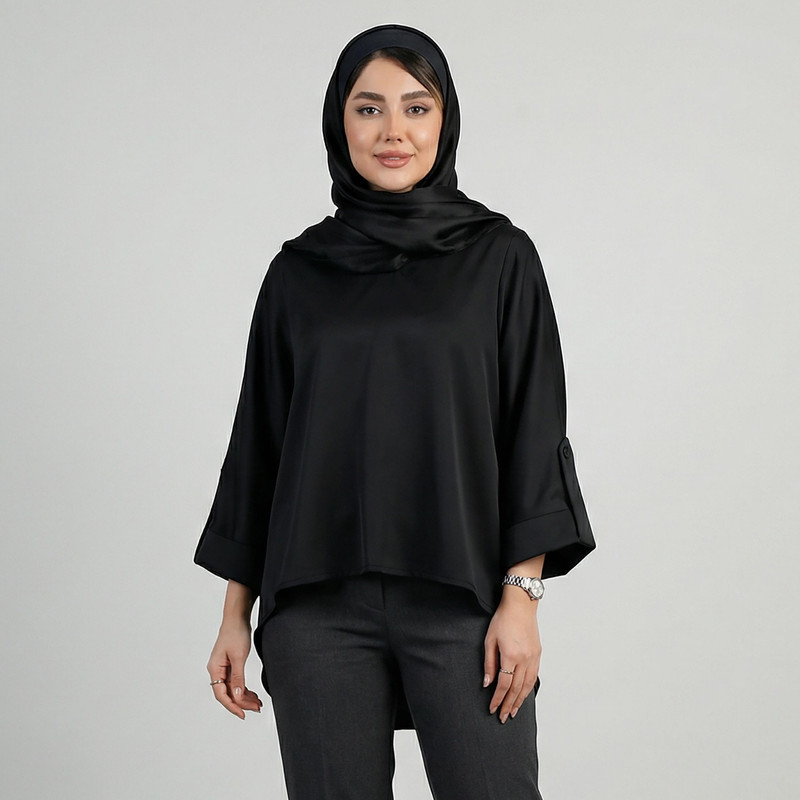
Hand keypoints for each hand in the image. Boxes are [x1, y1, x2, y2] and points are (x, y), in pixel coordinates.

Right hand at [207, 617, 262, 718]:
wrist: (237, 618)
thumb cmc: (235, 633)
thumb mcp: (239, 656)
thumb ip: (238, 677)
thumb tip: (238, 695)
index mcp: (215, 669)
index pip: (221, 694)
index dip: (232, 706)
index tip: (242, 714)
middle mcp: (217, 670)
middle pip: (228, 693)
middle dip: (242, 702)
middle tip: (256, 708)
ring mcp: (223, 668)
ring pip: (233, 688)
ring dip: (244, 696)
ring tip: (257, 703)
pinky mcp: (230, 664)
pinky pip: (236, 681)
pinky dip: (244, 688)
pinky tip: (253, 694)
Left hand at [483, 593, 541, 722]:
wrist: (520, 605)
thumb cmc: (503, 618)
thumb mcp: (490, 639)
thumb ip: (489, 663)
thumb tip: (487, 682)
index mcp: (511, 656)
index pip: (504, 685)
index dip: (497, 699)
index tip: (492, 708)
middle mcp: (524, 659)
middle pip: (516, 689)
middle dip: (508, 705)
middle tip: (503, 717)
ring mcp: (533, 657)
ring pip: (527, 686)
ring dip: (520, 701)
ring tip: (513, 711)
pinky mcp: (538, 654)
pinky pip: (534, 676)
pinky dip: (528, 689)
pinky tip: (524, 695)